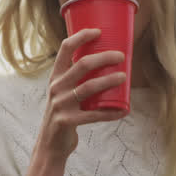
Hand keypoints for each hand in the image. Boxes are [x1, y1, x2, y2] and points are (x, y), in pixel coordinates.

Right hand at [35, 29, 128, 161]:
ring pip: (88, 87)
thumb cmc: (64, 114)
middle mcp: (56, 87)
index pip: (65, 48)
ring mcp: (60, 104)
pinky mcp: (67, 121)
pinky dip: (110, 113)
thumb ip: (78, 80)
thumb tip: (107, 64)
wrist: (51, 144)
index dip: (81, 36)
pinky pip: (94, 115)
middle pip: (82, 64)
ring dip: (109, 81)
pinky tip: (123, 110)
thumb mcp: (63, 93)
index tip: (98, 31)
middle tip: (121, 56)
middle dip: (104, 57)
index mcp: (55, 77)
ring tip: (124, 77)